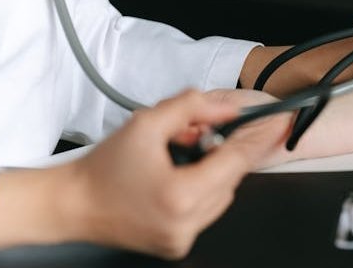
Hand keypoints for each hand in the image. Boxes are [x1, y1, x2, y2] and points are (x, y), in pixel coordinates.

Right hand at [70, 89, 290, 257]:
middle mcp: (187, 222)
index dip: (259, 137)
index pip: (237, 160)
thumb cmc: (103, 167)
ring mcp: (183, 238)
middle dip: (222, 152)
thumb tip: (227, 109)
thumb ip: (191, 108)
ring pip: (223, 196)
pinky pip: (207, 212)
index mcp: (181, 194)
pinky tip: (177, 180)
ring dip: (213, 173)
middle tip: (199, 137)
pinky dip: (202, 192)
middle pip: (231, 178)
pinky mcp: (178, 245)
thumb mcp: (146, 123)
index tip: (279, 121)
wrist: (72, 205)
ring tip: (179, 160)